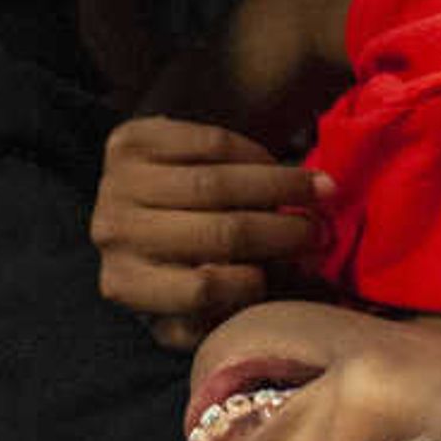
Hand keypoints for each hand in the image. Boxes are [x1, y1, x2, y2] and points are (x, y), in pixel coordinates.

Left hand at [91, 115, 328, 349]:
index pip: (201, 289)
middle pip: (218, 233)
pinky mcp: (128, 140)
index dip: (257, 281)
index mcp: (127, 286)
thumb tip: (306, 270)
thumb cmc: (182, 258)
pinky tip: (275, 164)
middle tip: (325, 230)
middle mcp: (114, 236)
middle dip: (285, 231)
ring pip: (217, 183)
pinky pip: (209, 143)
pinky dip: (253, 153)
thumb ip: (246, 297)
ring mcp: (116, 185)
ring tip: (321, 190)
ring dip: (281, 186)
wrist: (137, 199)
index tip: (297, 271)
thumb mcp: (202, 300)